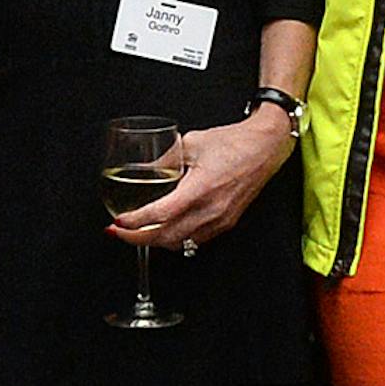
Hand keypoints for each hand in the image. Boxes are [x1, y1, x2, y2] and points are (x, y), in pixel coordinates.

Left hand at [107, 106, 296, 250]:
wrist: (266, 147)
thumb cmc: (234, 142)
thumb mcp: (192, 142)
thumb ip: (166, 159)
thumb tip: (145, 170)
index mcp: (201, 188)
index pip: (161, 214)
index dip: (136, 222)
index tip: (119, 222)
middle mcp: (211, 209)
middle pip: (166, 237)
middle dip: (137, 239)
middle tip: (118, 232)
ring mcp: (220, 220)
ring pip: (180, 243)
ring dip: (155, 242)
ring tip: (137, 233)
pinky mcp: (226, 223)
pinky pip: (195, 240)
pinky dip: (175, 239)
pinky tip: (165, 231)